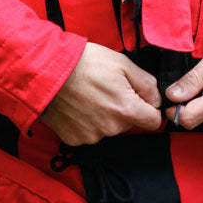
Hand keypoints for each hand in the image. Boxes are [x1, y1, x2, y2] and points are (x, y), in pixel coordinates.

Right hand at [41, 41, 162, 144]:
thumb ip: (147, 83)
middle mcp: (110, 129)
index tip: (138, 98)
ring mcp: (91, 136)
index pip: (153, 121)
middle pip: (129, 124)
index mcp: (126, 110)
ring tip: (89, 95)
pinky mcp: (74, 139)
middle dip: (123, 109)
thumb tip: (156, 99)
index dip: (149, 108)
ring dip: (104, 116)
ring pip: (108, 129)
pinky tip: (78, 105)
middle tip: (107, 89)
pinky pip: (89, 133)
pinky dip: (86, 122)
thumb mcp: (123, 63)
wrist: (47, 71)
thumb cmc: (85, 63)